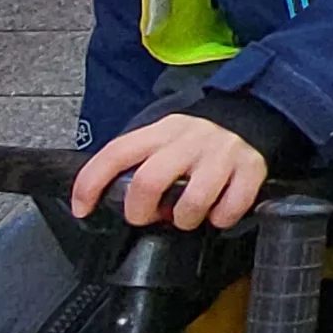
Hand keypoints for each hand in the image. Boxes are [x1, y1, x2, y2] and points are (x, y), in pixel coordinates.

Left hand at [72, 113, 271, 230]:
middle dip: (140, 212)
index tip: (81, 209)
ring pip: (191, 203)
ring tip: (187, 215)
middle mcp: (188, 142)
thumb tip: (106, 195)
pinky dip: (220, 219)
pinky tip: (217, 210)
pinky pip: (229, 211)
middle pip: (148, 183)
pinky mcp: (250, 170)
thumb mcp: (162, 137)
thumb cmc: (195, 138)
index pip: (116, 154)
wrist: (251, 112)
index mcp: (160, 132)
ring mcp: (220, 156)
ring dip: (184, 220)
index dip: (91, 184)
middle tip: (149, 216)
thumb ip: (138, 160)